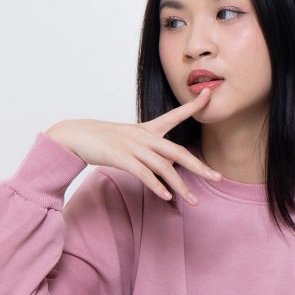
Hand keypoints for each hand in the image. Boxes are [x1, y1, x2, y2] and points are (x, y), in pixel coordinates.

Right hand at [46, 91, 220, 204]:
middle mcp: (144, 136)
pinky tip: (167, 197)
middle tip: (217, 178)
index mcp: (148, 129)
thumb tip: (166, 165)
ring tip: (193, 200)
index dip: (193, 105)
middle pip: (178, 152)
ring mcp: (133, 147)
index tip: (210, 93)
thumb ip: (150, 150)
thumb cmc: (105, 140)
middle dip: (199, 166)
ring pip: (163, 168)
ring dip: (180, 186)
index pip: (175, 115)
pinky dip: (156, 186)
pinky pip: (143, 174)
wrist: (77, 135)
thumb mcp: (130, 139)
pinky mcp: (120, 158)